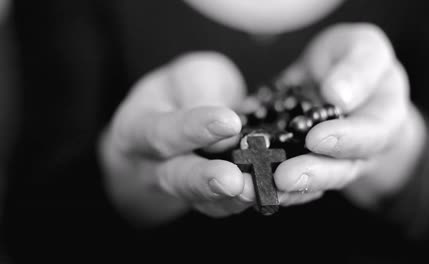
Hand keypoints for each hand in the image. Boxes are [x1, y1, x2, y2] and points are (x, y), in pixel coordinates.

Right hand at [99, 52, 256, 223]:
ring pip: (201, 200)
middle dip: (205, 180)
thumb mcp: (188, 75)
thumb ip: (201, 91)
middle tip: (233, 180)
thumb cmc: (182, 91)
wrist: (174, 120)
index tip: (229, 122)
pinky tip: (264, 196)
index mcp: (138, 129)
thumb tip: (227, 126)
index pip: (162, 130)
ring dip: (229, 199)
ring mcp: (179, 189)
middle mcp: (153, 167)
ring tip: (253, 191)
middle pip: (175, 178)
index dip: (195, 127)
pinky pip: (222, 207)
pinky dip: (244, 203)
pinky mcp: (204, 200)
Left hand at [274, 23, 425, 207]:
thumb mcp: (362, 47)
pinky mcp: (299, 160)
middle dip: (313, 174)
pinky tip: (247, 180)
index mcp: (383, 119)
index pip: (371, 135)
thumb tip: (338, 95)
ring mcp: (329, 160)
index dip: (346, 140)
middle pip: (341, 169)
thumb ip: (357, 68)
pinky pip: (286, 176)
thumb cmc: (352, 58)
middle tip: (284, 176)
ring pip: (313, 181)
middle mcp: (358, 149)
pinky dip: (267, 179)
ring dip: (287, 188)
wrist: (333, 76)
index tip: (317, 138)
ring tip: (260, 187)